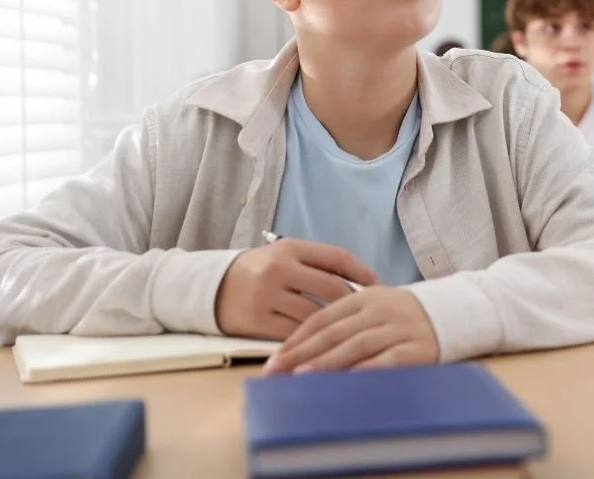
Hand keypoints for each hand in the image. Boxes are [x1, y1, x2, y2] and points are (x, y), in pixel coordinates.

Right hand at [215, 239, 378, 339]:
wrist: (212, 287)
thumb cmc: (260, 271)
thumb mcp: (286, 255)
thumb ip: (318, 264)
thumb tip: (361, 283)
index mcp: (291, 248)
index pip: (338, 258)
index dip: (364, 274)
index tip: (381, 287)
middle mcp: (280, 269)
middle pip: (333, 289)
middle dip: (357, 304)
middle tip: (372, 316)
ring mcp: (268, 296)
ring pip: (317, 315)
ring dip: (337, 326)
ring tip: (354, 332)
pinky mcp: (257, 322)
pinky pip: (296, 334)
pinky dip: (314, 341)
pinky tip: (326, 345)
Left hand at [262, 285, 438, 374]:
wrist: (451, 310)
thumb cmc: (401, 314)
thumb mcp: (372, 306)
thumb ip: (344, 321)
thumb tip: (303, 350)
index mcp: (363, 297)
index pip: (322, 317)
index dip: (297, 338)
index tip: (275, 358)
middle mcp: (378, 310)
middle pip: (334, 332)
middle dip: (301, 354)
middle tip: (277, 371)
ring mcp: (397, 328)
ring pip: (356, 345)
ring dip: (327, 362)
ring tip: (302, 376)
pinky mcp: (416, 348)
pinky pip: (388, 360)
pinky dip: (367, 370)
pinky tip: (348, 381)